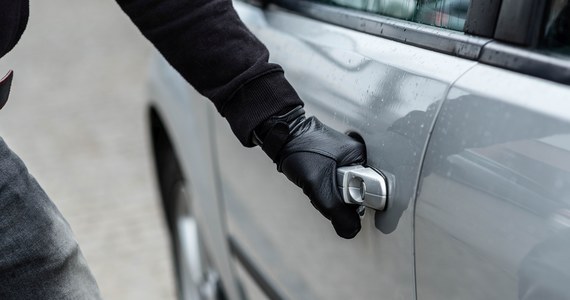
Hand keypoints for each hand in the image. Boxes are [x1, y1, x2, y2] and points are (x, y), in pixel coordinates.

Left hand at [254, 107, 365, 237]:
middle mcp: (356, 155)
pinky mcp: (332, 161)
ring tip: (315, 182)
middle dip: (340, 198)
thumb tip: (351, 230)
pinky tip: (314, 180)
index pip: (370, 189)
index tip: (344, 204)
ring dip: (330, 193)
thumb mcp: (319, 184)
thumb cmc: (300, 149)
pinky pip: (334, 183)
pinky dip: (324, 186)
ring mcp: (344, 158)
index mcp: (360, 155)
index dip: (356, 201)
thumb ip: (336, 210)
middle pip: (356, 191)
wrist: (281, 135)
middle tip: (324, 190)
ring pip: (343, 189)